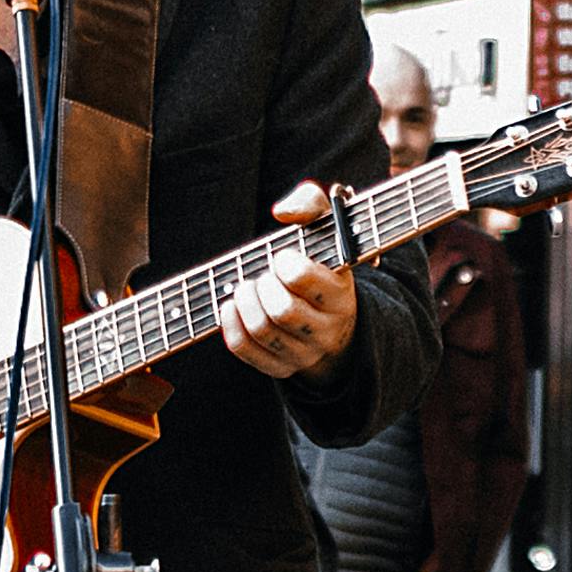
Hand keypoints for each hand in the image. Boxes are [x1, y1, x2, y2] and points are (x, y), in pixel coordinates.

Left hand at [226, 183, 363, 382]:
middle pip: (283, 311)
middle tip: (262, 275)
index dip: (286, 264)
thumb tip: (282, 212)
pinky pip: (247, 350)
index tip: (282, 257)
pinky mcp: (282, 367)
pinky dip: (230, 325)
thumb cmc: (322, 262)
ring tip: (245, 286)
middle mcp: (326, 328)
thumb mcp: (327, 228)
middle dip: (262, 286)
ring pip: (263, 331)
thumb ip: (310, 204)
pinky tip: (230, 305)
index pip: (305, 279)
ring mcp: (304, 352)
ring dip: (244, 302)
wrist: (334, 316)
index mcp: (340, 294)